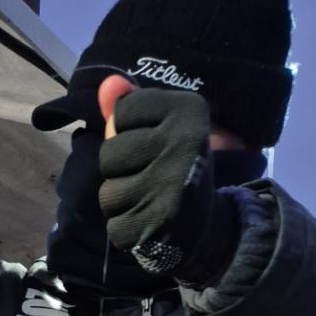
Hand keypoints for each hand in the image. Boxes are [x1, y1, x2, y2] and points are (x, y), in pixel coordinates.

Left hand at [97, 76, 236, 285]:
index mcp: (188, 109)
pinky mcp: (161, 223)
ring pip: (108, 194)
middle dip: (119, 170)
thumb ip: (128, 106)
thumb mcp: (161, 128)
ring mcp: (173, 185)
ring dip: (121, 202)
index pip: (120, 113)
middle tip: (150, 175)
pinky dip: (126, 229)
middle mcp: (185, 143)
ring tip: (148, 199)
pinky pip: (115, 227)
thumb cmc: (176, 167)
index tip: (153, 142)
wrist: (209, 224)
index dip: (126, 132)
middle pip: (108, 154)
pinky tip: (149, 222)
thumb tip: (106, 86)